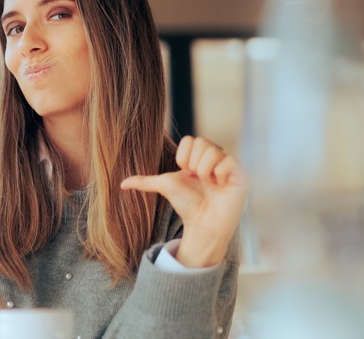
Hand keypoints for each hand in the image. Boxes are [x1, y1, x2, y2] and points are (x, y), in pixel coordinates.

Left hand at [120, 136, 249, 267]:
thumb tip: (121, 183)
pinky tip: (221, 185)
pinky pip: (227, 161)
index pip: (190, 139)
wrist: (203, 223)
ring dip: (205, 171)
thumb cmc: (187, 204)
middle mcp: (217, 156)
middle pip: (202, 143)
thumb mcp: (165, 187)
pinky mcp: (241, 174)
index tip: (187, 174)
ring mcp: (230, 164)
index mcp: (200, 156)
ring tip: (210, 184)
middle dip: (194, 165)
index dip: (184, 158)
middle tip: (199, 180)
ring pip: (212, 151)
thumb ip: (145, 182)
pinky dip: (220, 175)